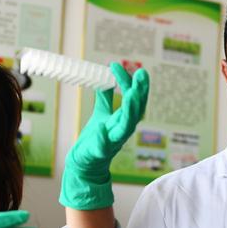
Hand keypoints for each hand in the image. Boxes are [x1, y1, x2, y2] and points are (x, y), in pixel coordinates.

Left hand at [60, 62, 149, 209]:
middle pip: (136, 110)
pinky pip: (103, 146)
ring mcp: (112, 141)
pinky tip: (100, 129)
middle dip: (140, 93)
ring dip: (129, 112)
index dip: (127, 81)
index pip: (132, 98)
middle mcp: (122, 129)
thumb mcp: (102, 113)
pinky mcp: (99, 152)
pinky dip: (103, 138)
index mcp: (124, 119)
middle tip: (141, 74)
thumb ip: (106, 97)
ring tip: (130, 95)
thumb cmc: (96, 138)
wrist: (85, 163)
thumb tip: (107, 76)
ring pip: (125, 127)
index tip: (116, 65)